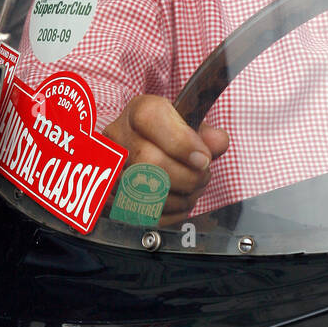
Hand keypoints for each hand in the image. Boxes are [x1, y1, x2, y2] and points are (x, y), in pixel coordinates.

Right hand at [104, 94, 228, 225]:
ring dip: (181, 198)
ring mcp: (109, 169)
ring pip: (145, 193)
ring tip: (194, 189)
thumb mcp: (188, 126)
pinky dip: (171, 213)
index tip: (204, 159)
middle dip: (187, 176)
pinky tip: (180, 201)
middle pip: (149, 162)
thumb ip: (206, 134)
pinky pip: (143, 215)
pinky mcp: (110, 198)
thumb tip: (217, 142)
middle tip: (203, 176)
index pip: (151, 119)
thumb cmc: (168, 137)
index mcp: (138, 112)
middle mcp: (118, 137)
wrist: (138, 150)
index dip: (182, 143)